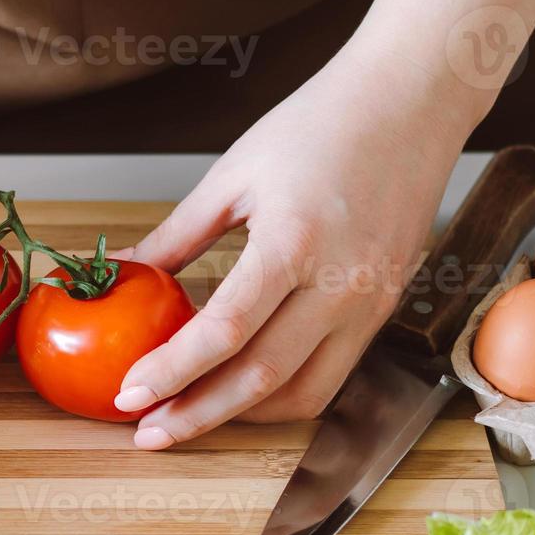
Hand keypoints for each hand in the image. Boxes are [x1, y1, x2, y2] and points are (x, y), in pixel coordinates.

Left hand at [114, 44, 472, 446]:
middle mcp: (339, 285)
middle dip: (198, 415)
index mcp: (294, 242)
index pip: (223, 331)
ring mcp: (369, 304)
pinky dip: (282, 393)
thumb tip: (122, 271)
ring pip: (303, 393)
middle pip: (261, 378)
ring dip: (242, 416)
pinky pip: (331, 374)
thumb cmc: (321, 124)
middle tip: (149, 432)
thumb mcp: (233, 174)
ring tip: (189, 415)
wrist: (411, 102)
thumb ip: (176, 235)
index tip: (129, 394)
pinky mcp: (383, 310)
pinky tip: (240, 387)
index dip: (171, 371)